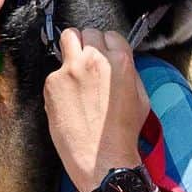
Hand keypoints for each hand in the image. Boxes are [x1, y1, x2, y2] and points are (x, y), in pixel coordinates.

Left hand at [43, 28, 148, 191]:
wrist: (101, 158)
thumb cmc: (122, 133)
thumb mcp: (140, 97)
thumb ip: (128, 72)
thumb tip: (118, 62)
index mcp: (120, 62)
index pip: (110, 34)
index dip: (107, 45)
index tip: (104, 54)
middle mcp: (93, 60)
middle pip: (87, 32)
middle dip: (88, 44)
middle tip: (88, 61)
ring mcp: (70, 70)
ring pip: (67, 39)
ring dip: (71, 49)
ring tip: (75, 69)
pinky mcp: (51, 83)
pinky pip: (55, 71)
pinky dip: (60, 80)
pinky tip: (68, 99)